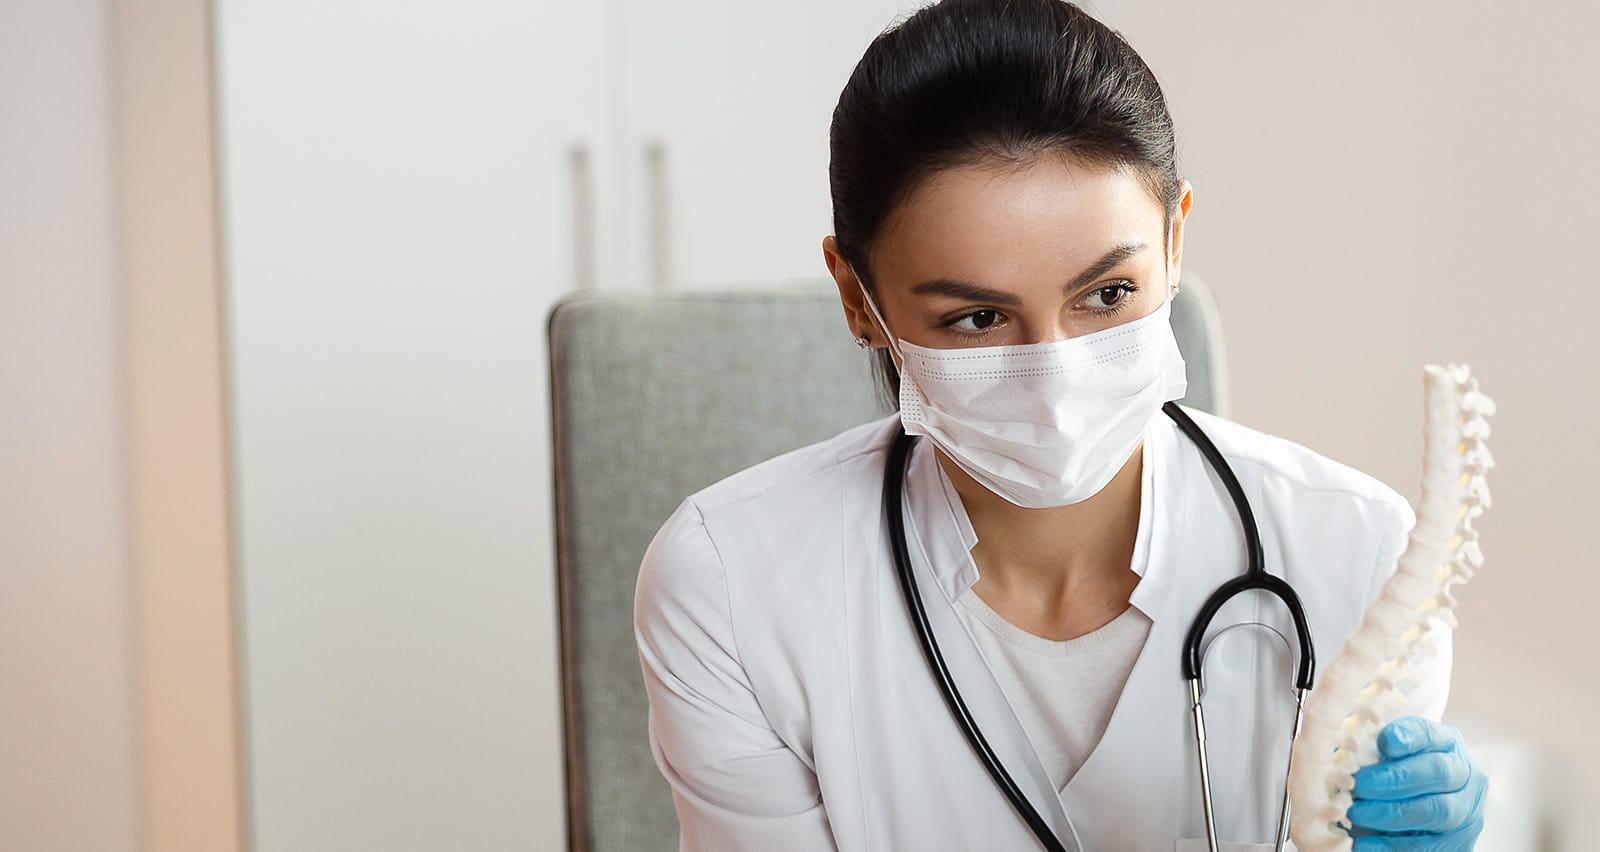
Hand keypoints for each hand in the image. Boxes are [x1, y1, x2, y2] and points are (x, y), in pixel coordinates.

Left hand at [1346, 716, 1486, 849]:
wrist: (1411, 812)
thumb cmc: (1391, 776)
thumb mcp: (1386, 756)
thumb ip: (1371, 749)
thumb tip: (1341, 751)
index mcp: (1446, 742)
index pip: (1429, 733)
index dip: (1408, 737)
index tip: (1384, 743)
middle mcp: (1464, 774)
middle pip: (1437, 772)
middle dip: (1394, 779)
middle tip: (1358, 785)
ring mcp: (1466, 810)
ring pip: (1437, 810)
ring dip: (1392, 813)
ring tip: (1356, 813)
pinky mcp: (1459, 843)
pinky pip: (1429, 847)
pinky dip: (1393, 846)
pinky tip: (1365, 844)